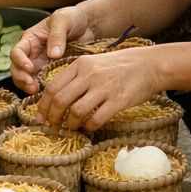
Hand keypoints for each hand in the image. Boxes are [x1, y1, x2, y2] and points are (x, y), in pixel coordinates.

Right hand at [9, 6, 94, 92]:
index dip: (20, 61)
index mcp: (31, 39)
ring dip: (28, 86)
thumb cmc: (72, 17)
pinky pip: (44, 83)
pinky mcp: (52, 73)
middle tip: (32, 85)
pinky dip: (43, 89)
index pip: (17, 51)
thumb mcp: (63, 20)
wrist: (88, 25)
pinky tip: (49, 93)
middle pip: (17, 68)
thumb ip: (57, 35)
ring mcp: (42, 64)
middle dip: (21, 78)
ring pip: (27, 79)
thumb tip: (53, 55)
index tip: (30, 68)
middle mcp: (33, 53)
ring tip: (37, 91)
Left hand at [35, 45, 161, 130]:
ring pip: (76, 111)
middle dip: (53, 118)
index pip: (52, 87)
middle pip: (61, 100)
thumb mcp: (93, 63)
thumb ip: (76, 77)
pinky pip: (97, 118)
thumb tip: (56, 98)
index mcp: (80, 65)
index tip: (41, 118)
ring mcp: (104, 87)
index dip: (43, 106)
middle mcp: (89, 75)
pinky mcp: (119, 100)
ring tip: (71, 128)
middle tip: (53, 126)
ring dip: (70, 124)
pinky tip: (89, 127)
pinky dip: (89, 127)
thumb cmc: (119, 66)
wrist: (149, 65)